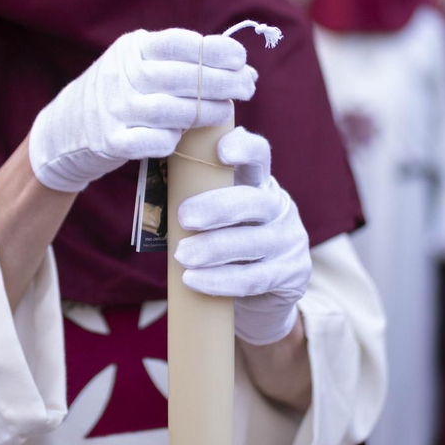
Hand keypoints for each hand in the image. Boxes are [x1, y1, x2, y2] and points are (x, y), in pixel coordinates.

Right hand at [28, 29, 257, 192]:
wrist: (63, 130)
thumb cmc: (118, 94)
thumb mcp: (137, 65)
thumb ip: (179, 64)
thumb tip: (242, 67)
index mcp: (131, 48)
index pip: (180, 43)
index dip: (215, 50)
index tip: (241, 59)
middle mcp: (121, 74)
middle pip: (183, 77)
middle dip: (223, 82)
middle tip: (248, 88)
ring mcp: (114, 108)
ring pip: (172, 111)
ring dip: (206, 112)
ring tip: (226, 112)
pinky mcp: (110, 141)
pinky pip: (154, 141)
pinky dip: (173, 140)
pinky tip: (183, 137)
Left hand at [174, 128, 310, 345]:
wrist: (258, 296)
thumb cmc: (225, 247)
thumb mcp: (215, 218)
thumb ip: (195, 200)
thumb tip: (151, 194)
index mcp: (258, 182)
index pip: (259, 155)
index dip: (244, 148)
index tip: (221, 151)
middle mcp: (279, 207)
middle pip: (255, 200)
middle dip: (217, 207)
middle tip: (184, 218)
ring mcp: (290, 240)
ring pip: (254, 241)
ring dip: (213, 249)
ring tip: (182, 256)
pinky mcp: (293, 273)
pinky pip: (254, 278)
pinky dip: (221, 280)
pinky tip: (194, 280)